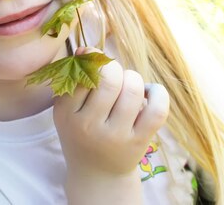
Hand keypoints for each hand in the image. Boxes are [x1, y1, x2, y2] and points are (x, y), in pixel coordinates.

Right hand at [53, 48, 168, 201]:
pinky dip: (157, 93)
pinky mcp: (139, 141)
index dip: (92, 58)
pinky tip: (149, 93)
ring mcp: (116, 136)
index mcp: (67, 115)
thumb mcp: (66, 111)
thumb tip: (87, 49)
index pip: (82, 74)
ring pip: (132, 89)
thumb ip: (72, 80)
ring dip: (132, 78)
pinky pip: (157, 109)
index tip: (94, 61)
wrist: (97, 175)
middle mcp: (89, 126)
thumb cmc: (81, 133)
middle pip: (110, 79)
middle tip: (113, 75)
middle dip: (114, 67)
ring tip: (128, 85)